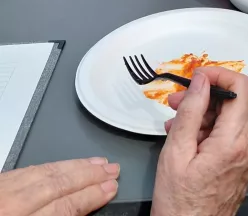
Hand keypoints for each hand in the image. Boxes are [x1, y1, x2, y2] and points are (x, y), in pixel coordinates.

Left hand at [0, 157, 119, 215]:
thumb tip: (86, 202)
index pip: (64, 207)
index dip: (90, 197)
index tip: (111, 188)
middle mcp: (11, 203)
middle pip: (58, 184)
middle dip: (89, 176)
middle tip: (113, 169)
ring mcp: (2, 189)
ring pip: (46, 170)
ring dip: (75, 165)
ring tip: (99, 162)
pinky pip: (30, 168)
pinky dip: (53, 165)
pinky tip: (66, 164)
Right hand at [151, 68, 247, 215]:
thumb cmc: (180, 205)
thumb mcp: (176, 153)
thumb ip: (191, 111)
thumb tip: (201, 80)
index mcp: (234, 141)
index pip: (242, 87)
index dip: (219, 74)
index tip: (197, 77)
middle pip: (234, 102)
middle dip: (204, 96)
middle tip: (176, 102)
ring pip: (230, 118)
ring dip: (203, 114)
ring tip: (175, 124)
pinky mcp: (243, 164)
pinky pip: (229, 135)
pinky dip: (209, 130)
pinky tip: (186, 139)